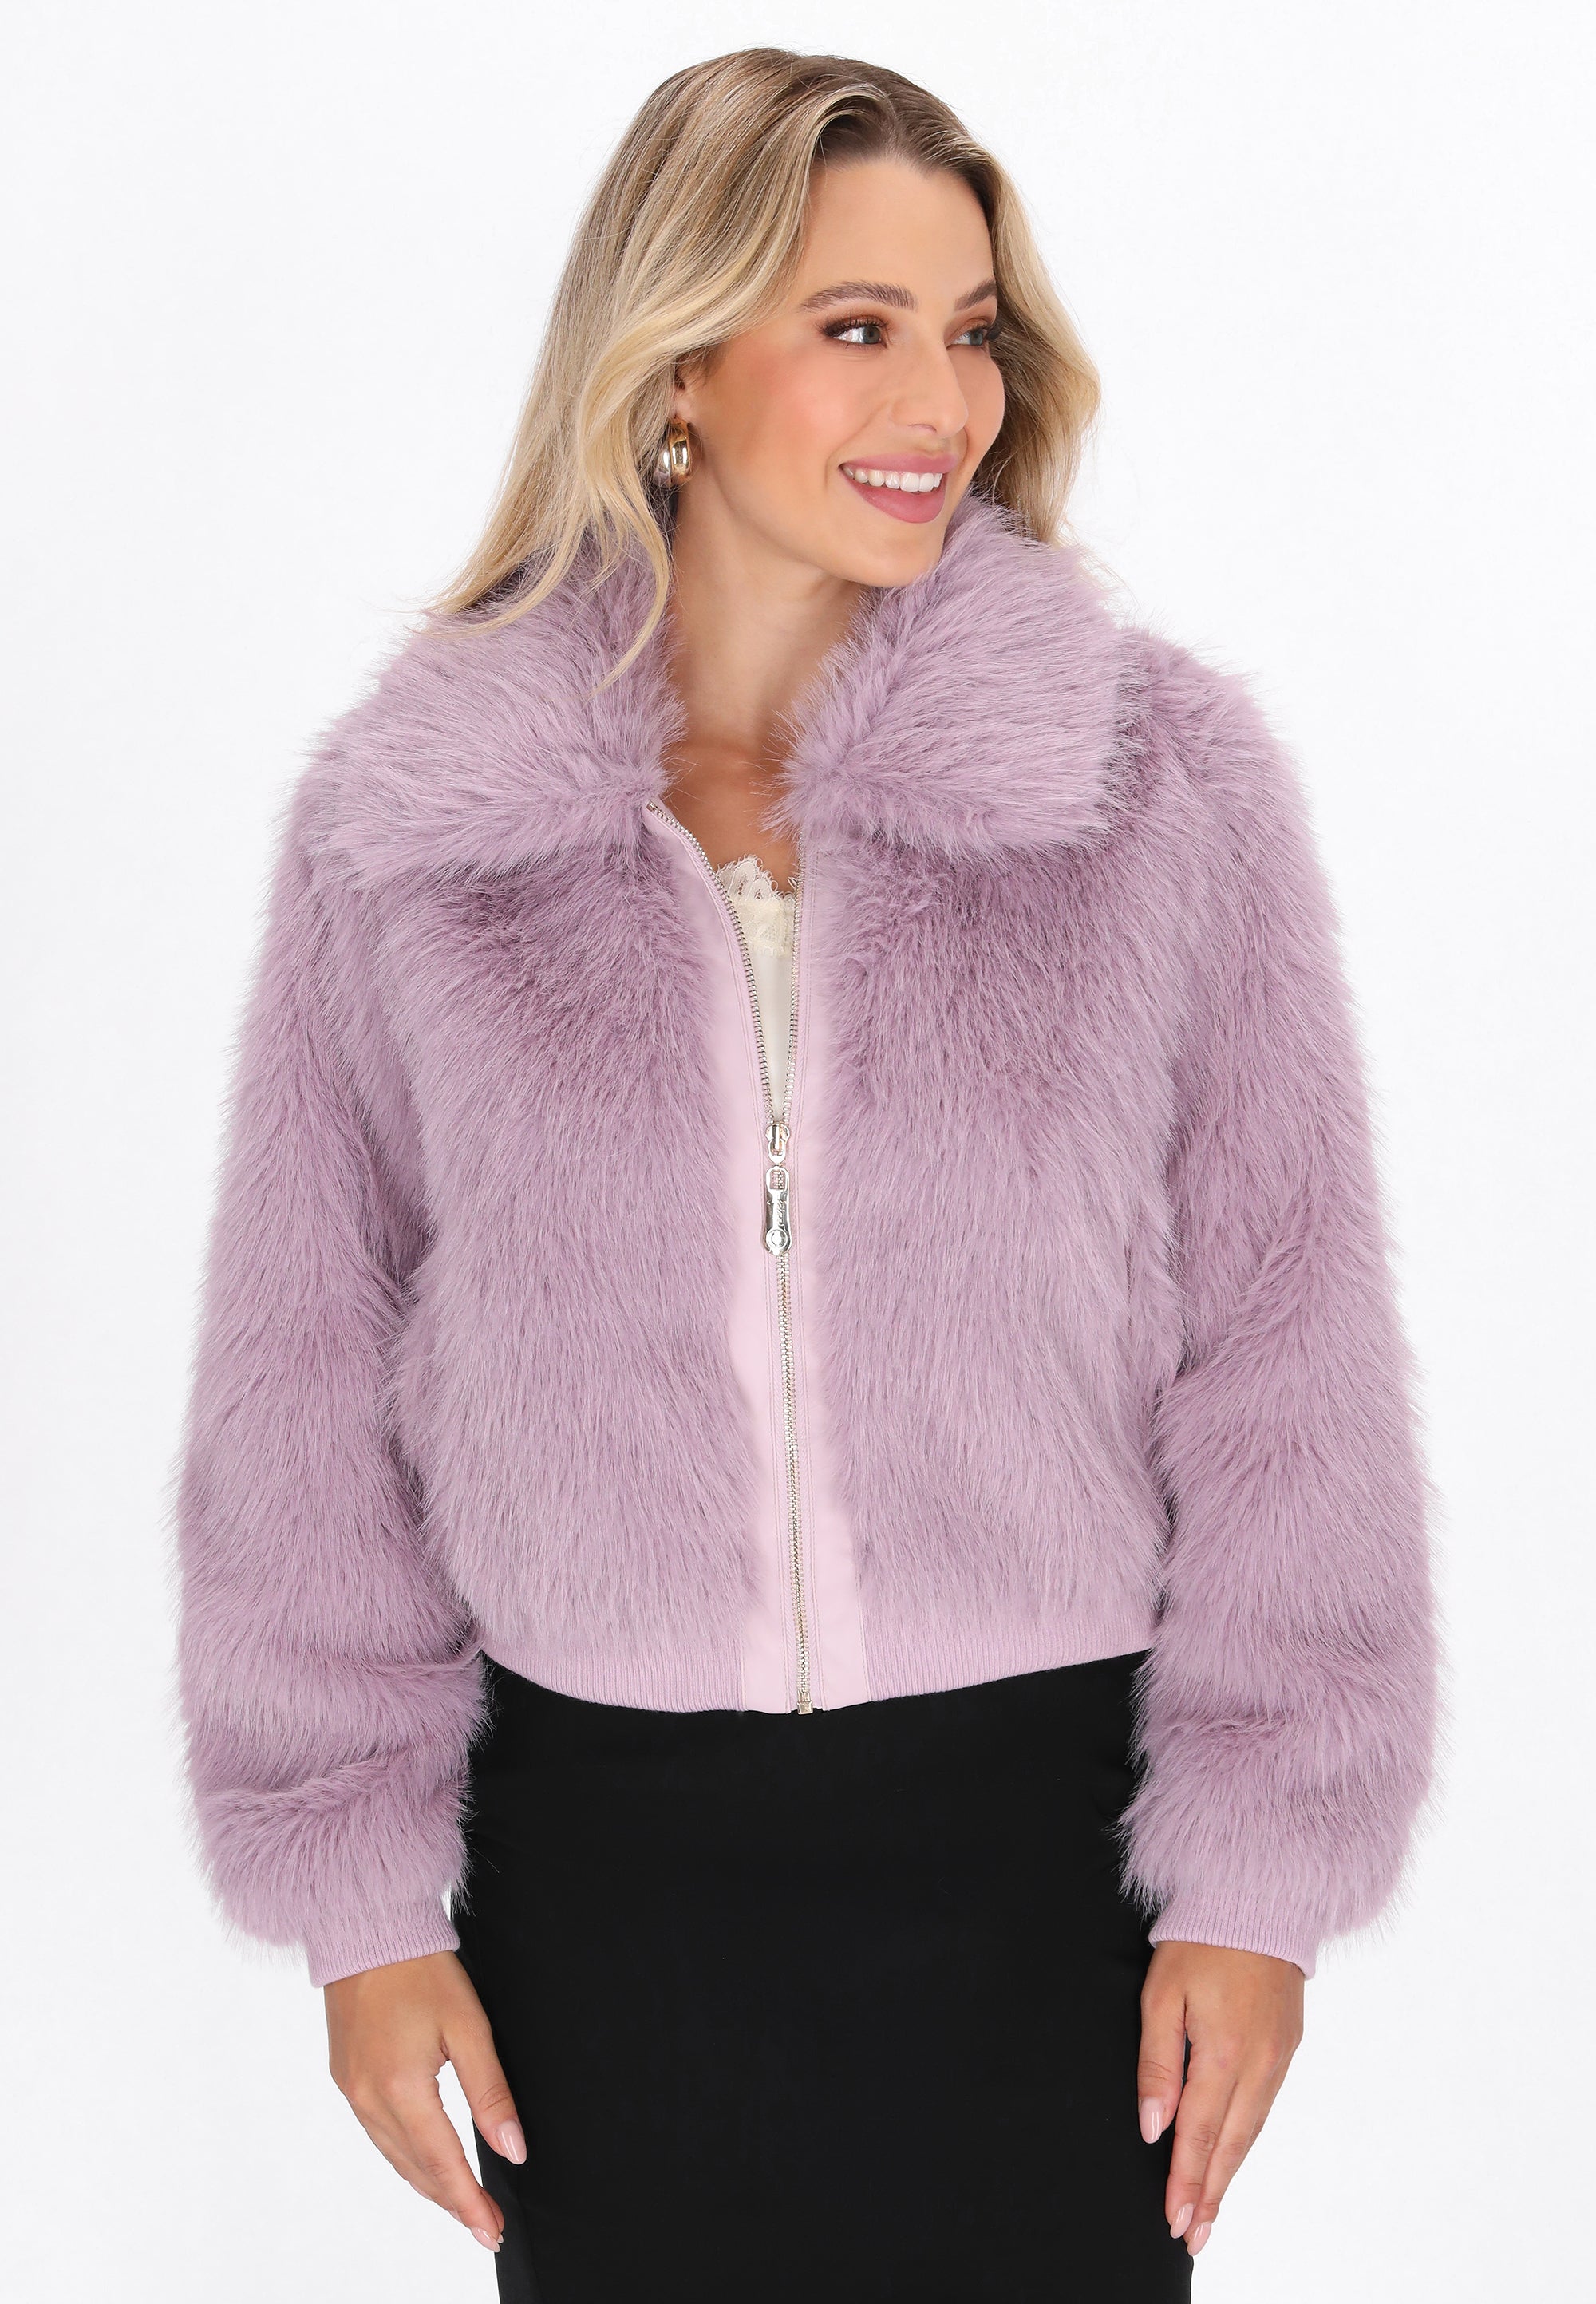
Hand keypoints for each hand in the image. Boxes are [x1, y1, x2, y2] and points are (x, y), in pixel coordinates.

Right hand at [324, 1948, 524, 2254]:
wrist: (367, 1929)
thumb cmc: (419, 1968)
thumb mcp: (469, 2025)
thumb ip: (490, 2092)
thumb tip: (512, 2149)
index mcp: (400, 2088)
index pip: (442, 2164)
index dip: (468, 2202)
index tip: (491, 2230)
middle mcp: (368, 2098)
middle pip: (415, 2169)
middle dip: (452, 2201)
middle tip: (485, 2225)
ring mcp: (351, 2089)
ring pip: (394, 2156)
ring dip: (428, 2183)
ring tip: (461, 2203)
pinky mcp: (345, 2077)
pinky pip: (377, 2134)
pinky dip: (404, 2156)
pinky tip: (424, 2161)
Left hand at [1136, 1941, 1303, 2257]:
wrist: (1259, 1897)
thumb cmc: (1201, 1939)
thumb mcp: (1162, 1994)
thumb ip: (1158, 2065)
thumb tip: (1153, 2126)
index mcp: (1224, 2053)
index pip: (1200, 2135)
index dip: (1186, 2183)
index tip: (1175, 2223)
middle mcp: (1259, 2063)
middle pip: (1231, 2145)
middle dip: (1210, 2194)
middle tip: (1193, 2236)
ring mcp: (1280, 2056)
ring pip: (1252, 2129)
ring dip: (1229, 2172)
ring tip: (1210, 2210)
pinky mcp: (1289, 2045)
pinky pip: (1265, 2105)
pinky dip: (1247, 2138)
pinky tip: (1233, 2153)